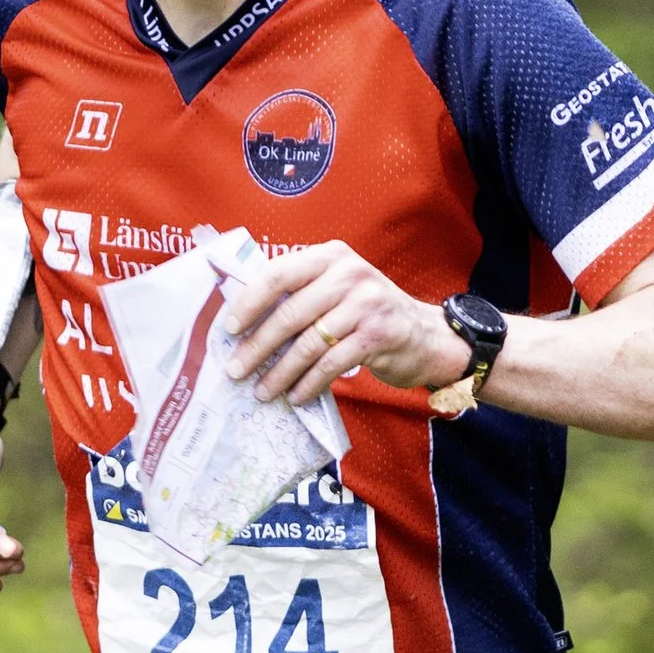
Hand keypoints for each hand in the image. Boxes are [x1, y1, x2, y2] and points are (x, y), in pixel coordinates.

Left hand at [223, 241, 477, 405]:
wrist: (425, 335)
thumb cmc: (368, 313)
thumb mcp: (338, 289)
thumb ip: (301, 293)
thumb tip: (244, 321)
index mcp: (330, 256)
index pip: (279, 273)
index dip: (249, 302)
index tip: (228, 328)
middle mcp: (349, 274)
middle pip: (290, 313)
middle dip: (257, 346)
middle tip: (236, 370)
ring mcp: (366, 304)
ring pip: (308, 344)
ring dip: (280, 372)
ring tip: (262, 391)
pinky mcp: (377, 335)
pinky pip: (331, 364)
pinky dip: (309, 384)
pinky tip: (295, 396)